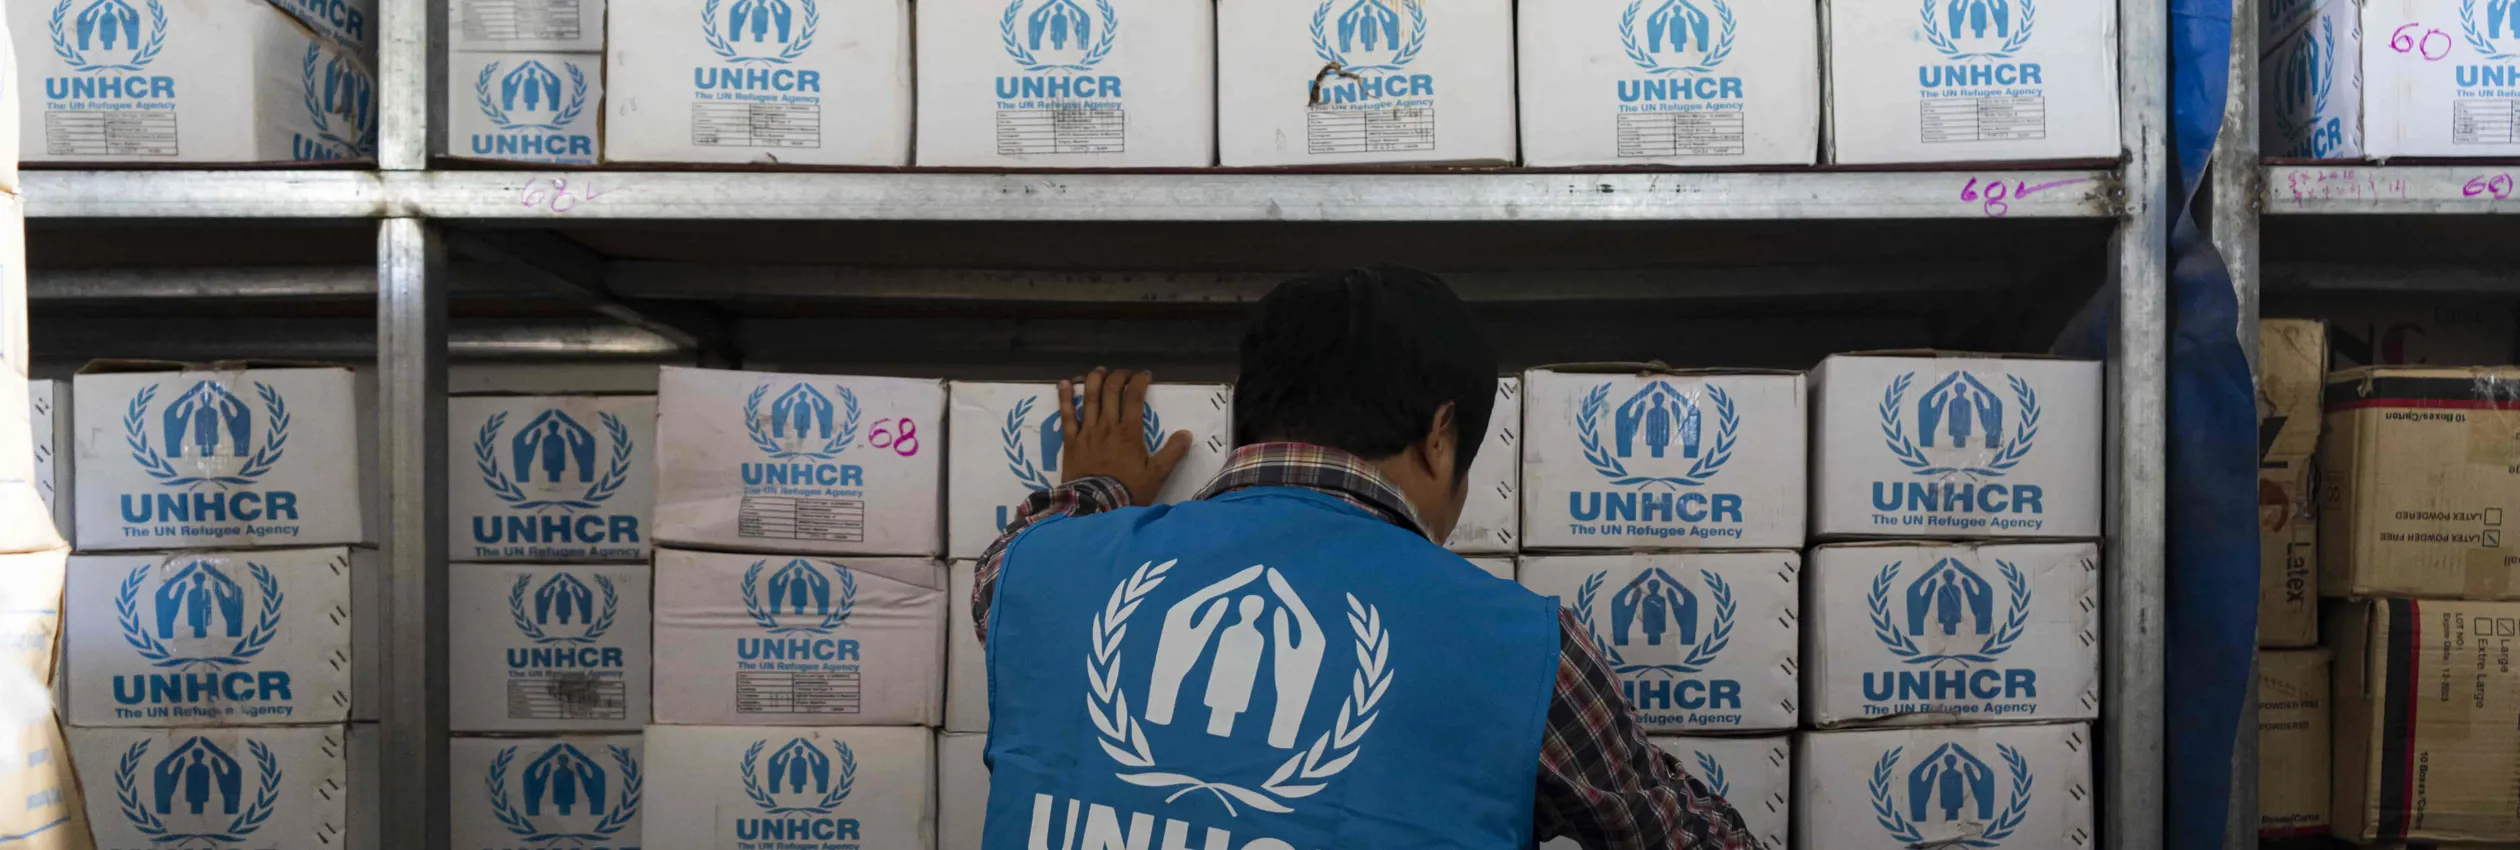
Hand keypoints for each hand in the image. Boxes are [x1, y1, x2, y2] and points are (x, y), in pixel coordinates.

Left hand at [1059, 368, 1193, 506]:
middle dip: (1118, 377)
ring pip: (1089, 398)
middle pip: (1111, 391)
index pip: (1134, 396)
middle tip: (1124, 373)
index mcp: (1129, 432)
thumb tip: (1186, 433)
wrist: (1096, 507)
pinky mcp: (1071, 441)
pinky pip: (1066, 415)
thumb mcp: (1157, 475)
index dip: (1139, 381)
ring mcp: (1087, 432)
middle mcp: (1107, 426)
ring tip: (1099, 371)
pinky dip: (1065, 398)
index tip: (1145, 375)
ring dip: (1094, 380)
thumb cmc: (1128, 491)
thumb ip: (1172, 453)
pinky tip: (1064, 383)